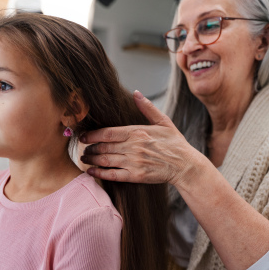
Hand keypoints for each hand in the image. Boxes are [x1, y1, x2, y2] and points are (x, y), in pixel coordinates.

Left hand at [80, 91, 199, 184]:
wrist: (185, 165)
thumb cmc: (175, 143)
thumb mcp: (164, 122)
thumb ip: (147, 108)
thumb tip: (136, 93)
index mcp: (137, 132)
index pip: (108, 132)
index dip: (93, 134)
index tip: (84, 136)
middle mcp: (133, 147)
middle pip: (104, 147)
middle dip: (90, 148)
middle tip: (83, 148)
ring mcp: (134, 162)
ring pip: (106, 160)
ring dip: (92, 159)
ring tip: (84, 158)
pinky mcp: (136, 176)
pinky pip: (113, 174)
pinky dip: (100, 173)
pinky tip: (91, 172)